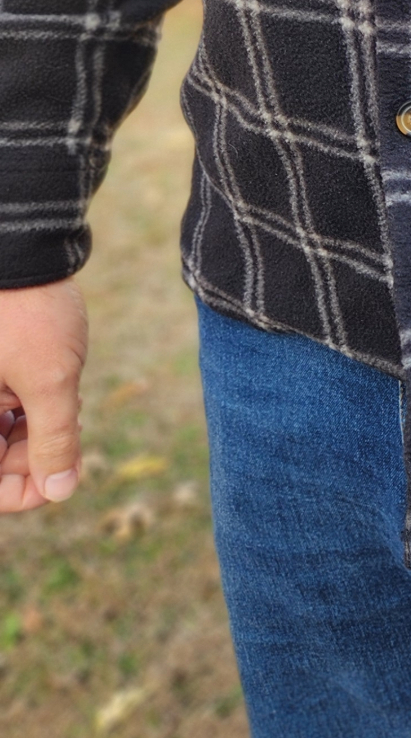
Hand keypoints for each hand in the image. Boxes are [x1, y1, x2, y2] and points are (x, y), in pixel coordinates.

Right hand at [0, 279, 87, 512]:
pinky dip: (34, 410)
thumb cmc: (30, 312)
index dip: (20, 492)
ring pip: (2, 435)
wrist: (23, 248)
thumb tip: (58, 491)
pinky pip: (5, 407)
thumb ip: (54, 439)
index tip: (60, 481)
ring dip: (37, 434)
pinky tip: (63, 396)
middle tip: (73, 434)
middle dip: (34, 457)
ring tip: (71, 412)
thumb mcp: (51, 379)